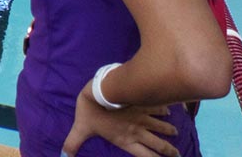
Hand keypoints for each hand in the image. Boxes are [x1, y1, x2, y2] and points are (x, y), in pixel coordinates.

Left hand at [62, 81, 178, 156]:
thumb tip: (63, 155)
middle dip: (170, 150)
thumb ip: (73, 143)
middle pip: (159, 144)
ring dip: (168, 129)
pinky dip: (164, 109)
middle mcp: (138, 131)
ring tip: (175, 131)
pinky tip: (169, 109)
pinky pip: (158, 107)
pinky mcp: (143, 103)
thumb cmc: (90, 112)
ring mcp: (143, 117)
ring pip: (161, 126)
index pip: (145, 155)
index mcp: (125, 139)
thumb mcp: (80, 129)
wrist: (99, 91)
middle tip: (178, 154)